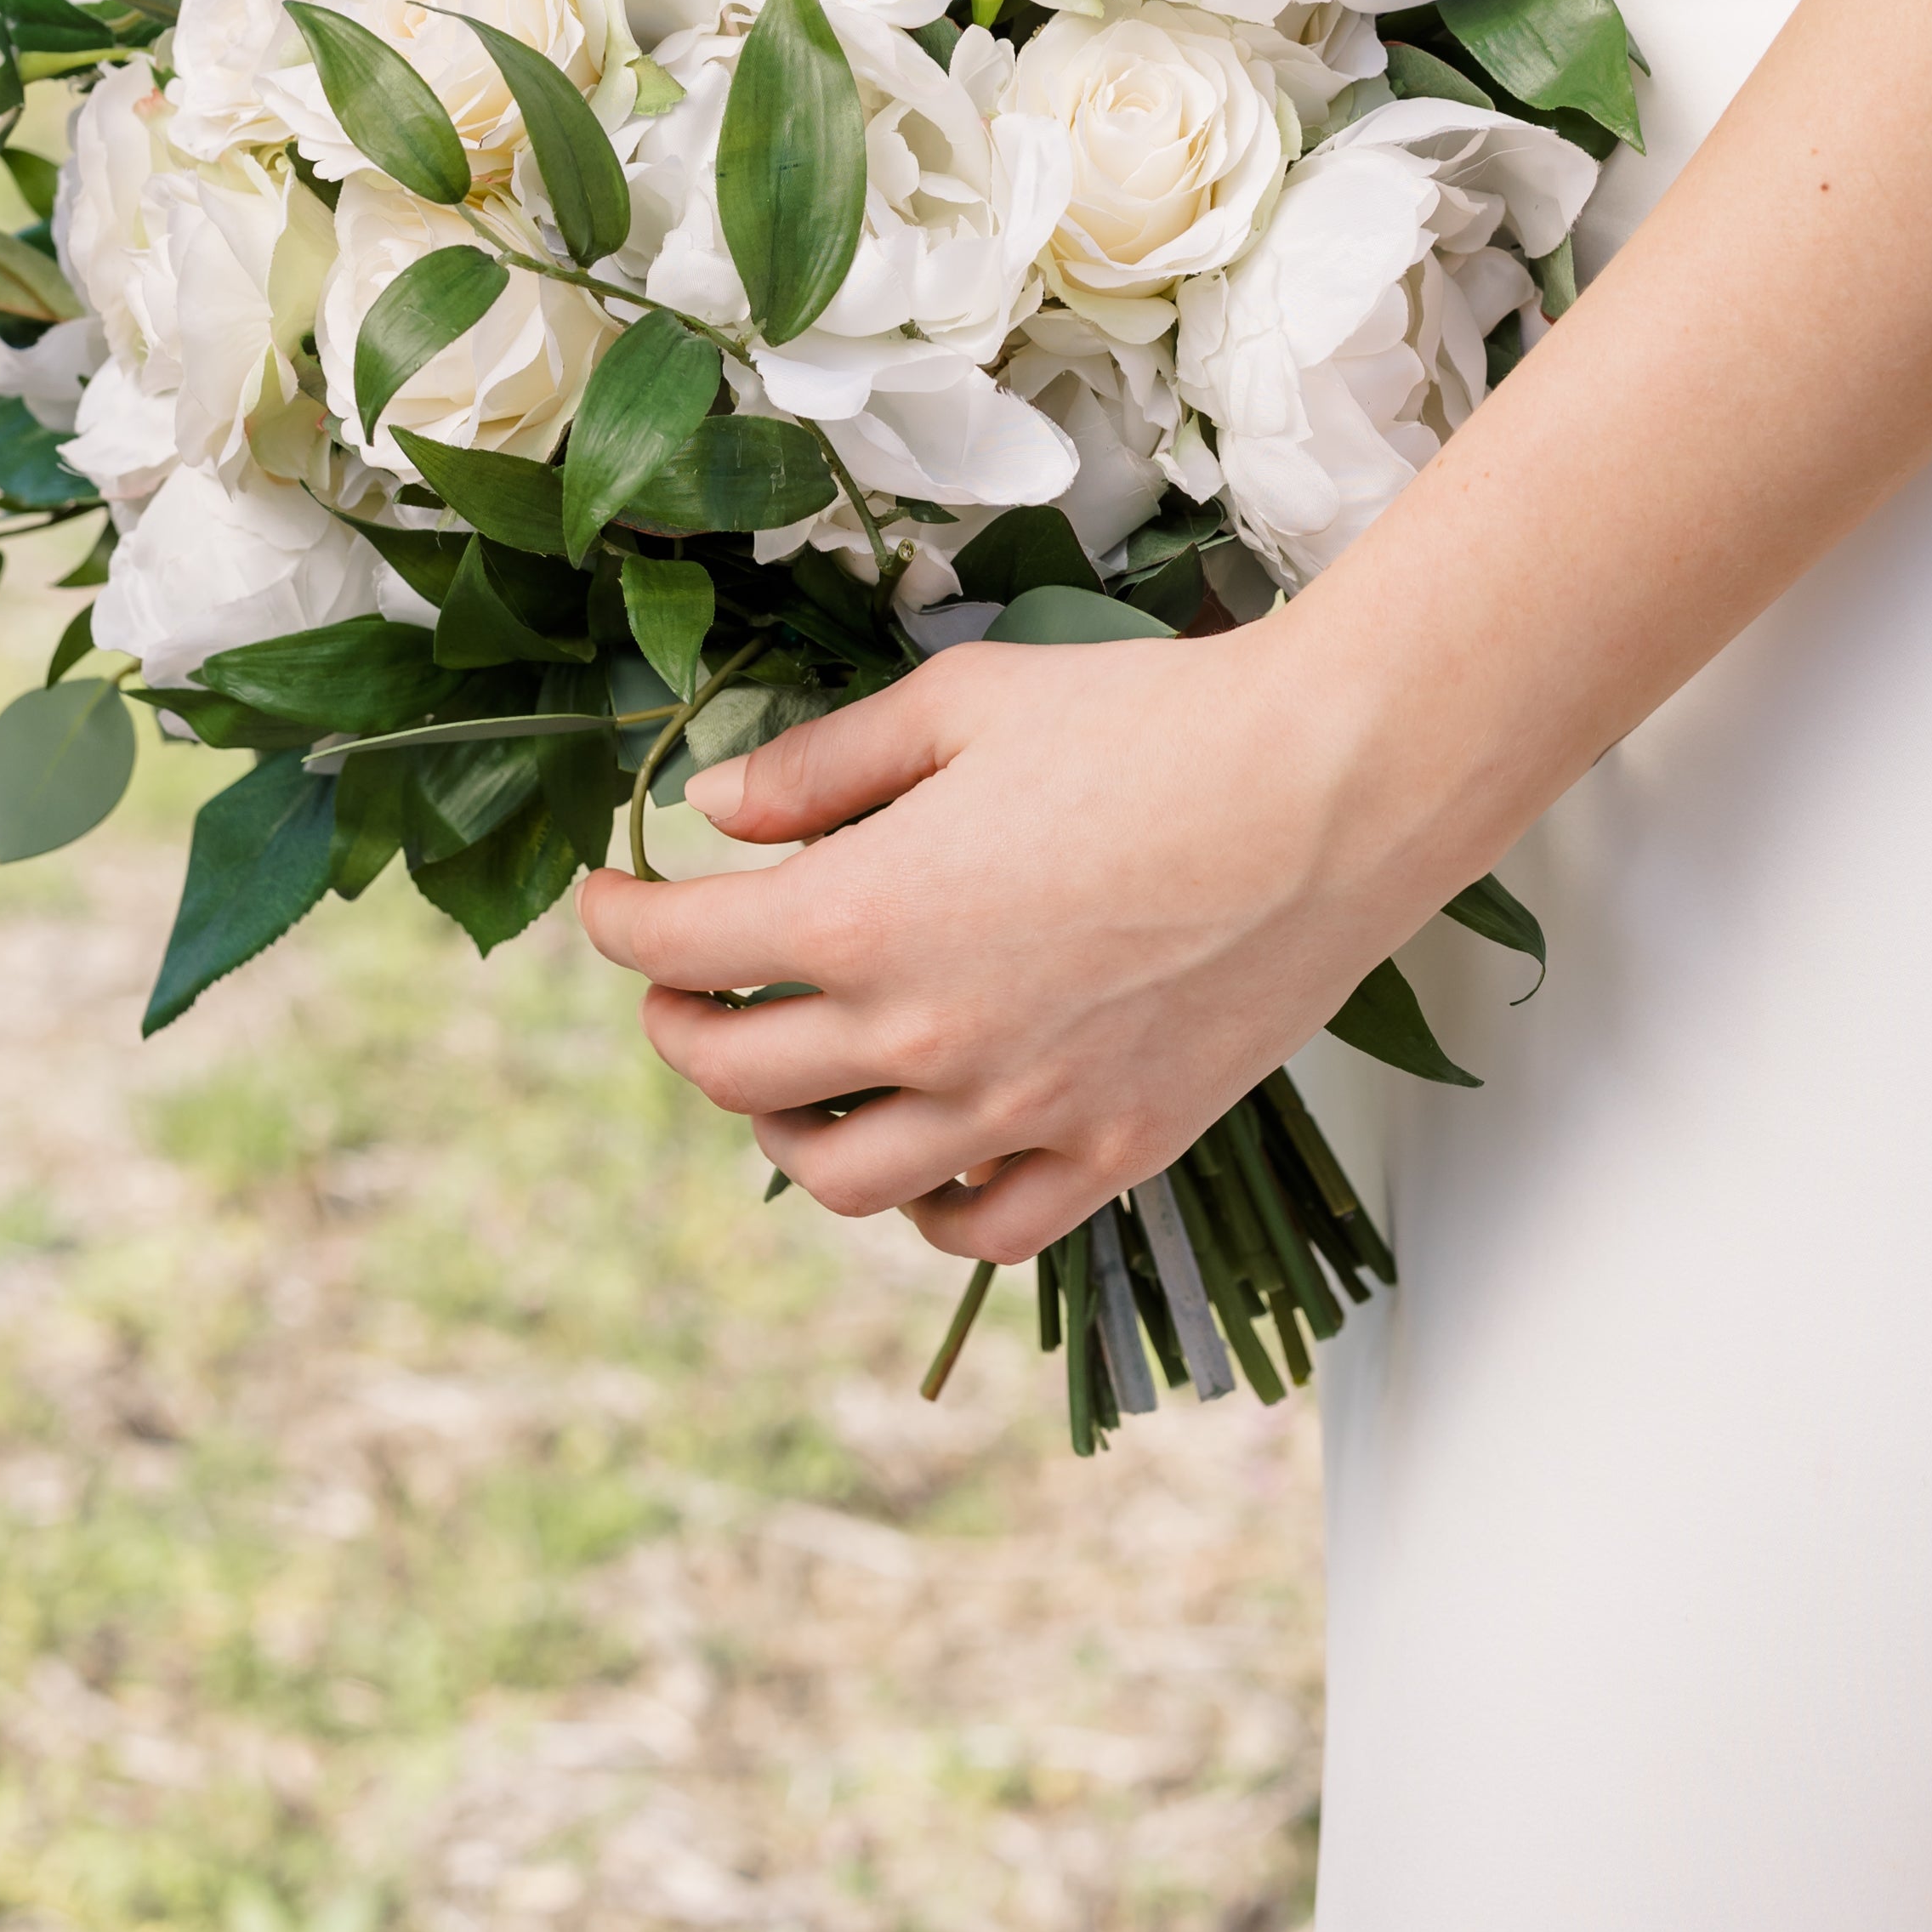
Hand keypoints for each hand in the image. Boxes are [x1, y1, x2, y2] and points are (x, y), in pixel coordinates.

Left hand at [573, 623, 1415, 1264]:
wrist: (1324, 793)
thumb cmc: (1147, 721)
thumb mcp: (961, 704)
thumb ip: (824, 766)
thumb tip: (717, 808)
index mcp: (867, 915)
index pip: (681, 943)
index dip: (619, 921)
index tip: (608, 899)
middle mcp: (923, 1036)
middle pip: (735, 1075)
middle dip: (680, 1023)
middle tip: (682, 983)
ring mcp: (1017, 1112)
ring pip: (840, 1177)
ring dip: (782, 1131)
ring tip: (787, 1076)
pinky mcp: (1110, 1151)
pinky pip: (977, 1227)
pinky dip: (923, 1206)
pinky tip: (919, 1150)